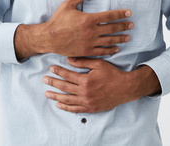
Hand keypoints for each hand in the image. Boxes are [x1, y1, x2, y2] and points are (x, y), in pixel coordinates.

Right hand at [14, 0, 132, 58]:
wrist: (49, 38)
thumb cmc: (57, 20)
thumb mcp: (67, 5)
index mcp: (88, 19)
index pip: (109, 16)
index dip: (120, 14)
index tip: (128, 13)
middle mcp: (91, 31)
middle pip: (112, 28)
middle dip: (123, 26)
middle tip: (131, 25)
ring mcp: (90, 42)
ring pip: (109, 41)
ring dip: (120, 38)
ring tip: (128, 37)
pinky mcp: (86, 51)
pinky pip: (102, 51)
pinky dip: (110, 50)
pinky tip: (116, 48)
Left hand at [43, 58, 160, 112]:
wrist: (125, 88)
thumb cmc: (112, 74)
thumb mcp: (99, 64)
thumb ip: (83, 62)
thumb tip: (69, 60)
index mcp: (86, 80)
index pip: (68, 75)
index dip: (58, 71)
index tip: (51, 68)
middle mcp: (85, 92)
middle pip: (65, 88)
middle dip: (53, 83)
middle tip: (44, 79)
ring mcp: (87, 102)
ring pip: (67, 100)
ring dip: (56, 96)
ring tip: (47, 93)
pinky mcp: (91, 108)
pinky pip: (75, 109)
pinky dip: (66, 107)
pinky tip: (59, 105)